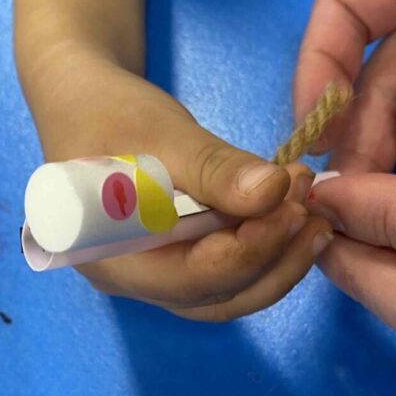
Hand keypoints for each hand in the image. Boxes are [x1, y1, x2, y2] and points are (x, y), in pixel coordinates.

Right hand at [25, 51, 333, 319]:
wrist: (81, 98)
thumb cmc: (107, 112)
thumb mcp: (161, 132)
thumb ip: (214, 168)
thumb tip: (273, 193)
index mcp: (112, 259)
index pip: (196, 278)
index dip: (253, 247)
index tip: (294, 202)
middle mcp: (132, 281)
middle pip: (216, 296)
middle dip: (274, 259)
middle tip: (314, 211)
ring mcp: (153, 274)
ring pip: (226, 291)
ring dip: (276, 259)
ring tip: (313, 215)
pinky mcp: (175, 257)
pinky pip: (223, 270)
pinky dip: (261, 249)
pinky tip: (289, 217)